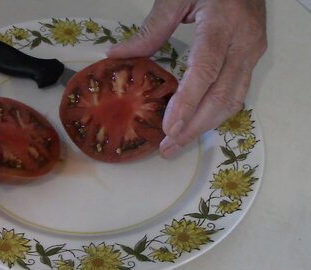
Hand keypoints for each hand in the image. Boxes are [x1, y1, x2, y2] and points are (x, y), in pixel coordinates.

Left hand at [107, 0, 266, 157]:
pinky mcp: (253, 56)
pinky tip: (197, 124)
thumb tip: (118, 55)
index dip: (188, 103)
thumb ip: (151, 29)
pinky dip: (216, 113)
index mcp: (223, 24)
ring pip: (233, 100)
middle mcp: (244, 42)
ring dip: (206, 126)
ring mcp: (252, 51)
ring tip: (179, 143)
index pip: (205, 72)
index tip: (169, 128)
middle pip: (221, 95)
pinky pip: (237, 92)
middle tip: (169, 147)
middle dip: (195, 126)